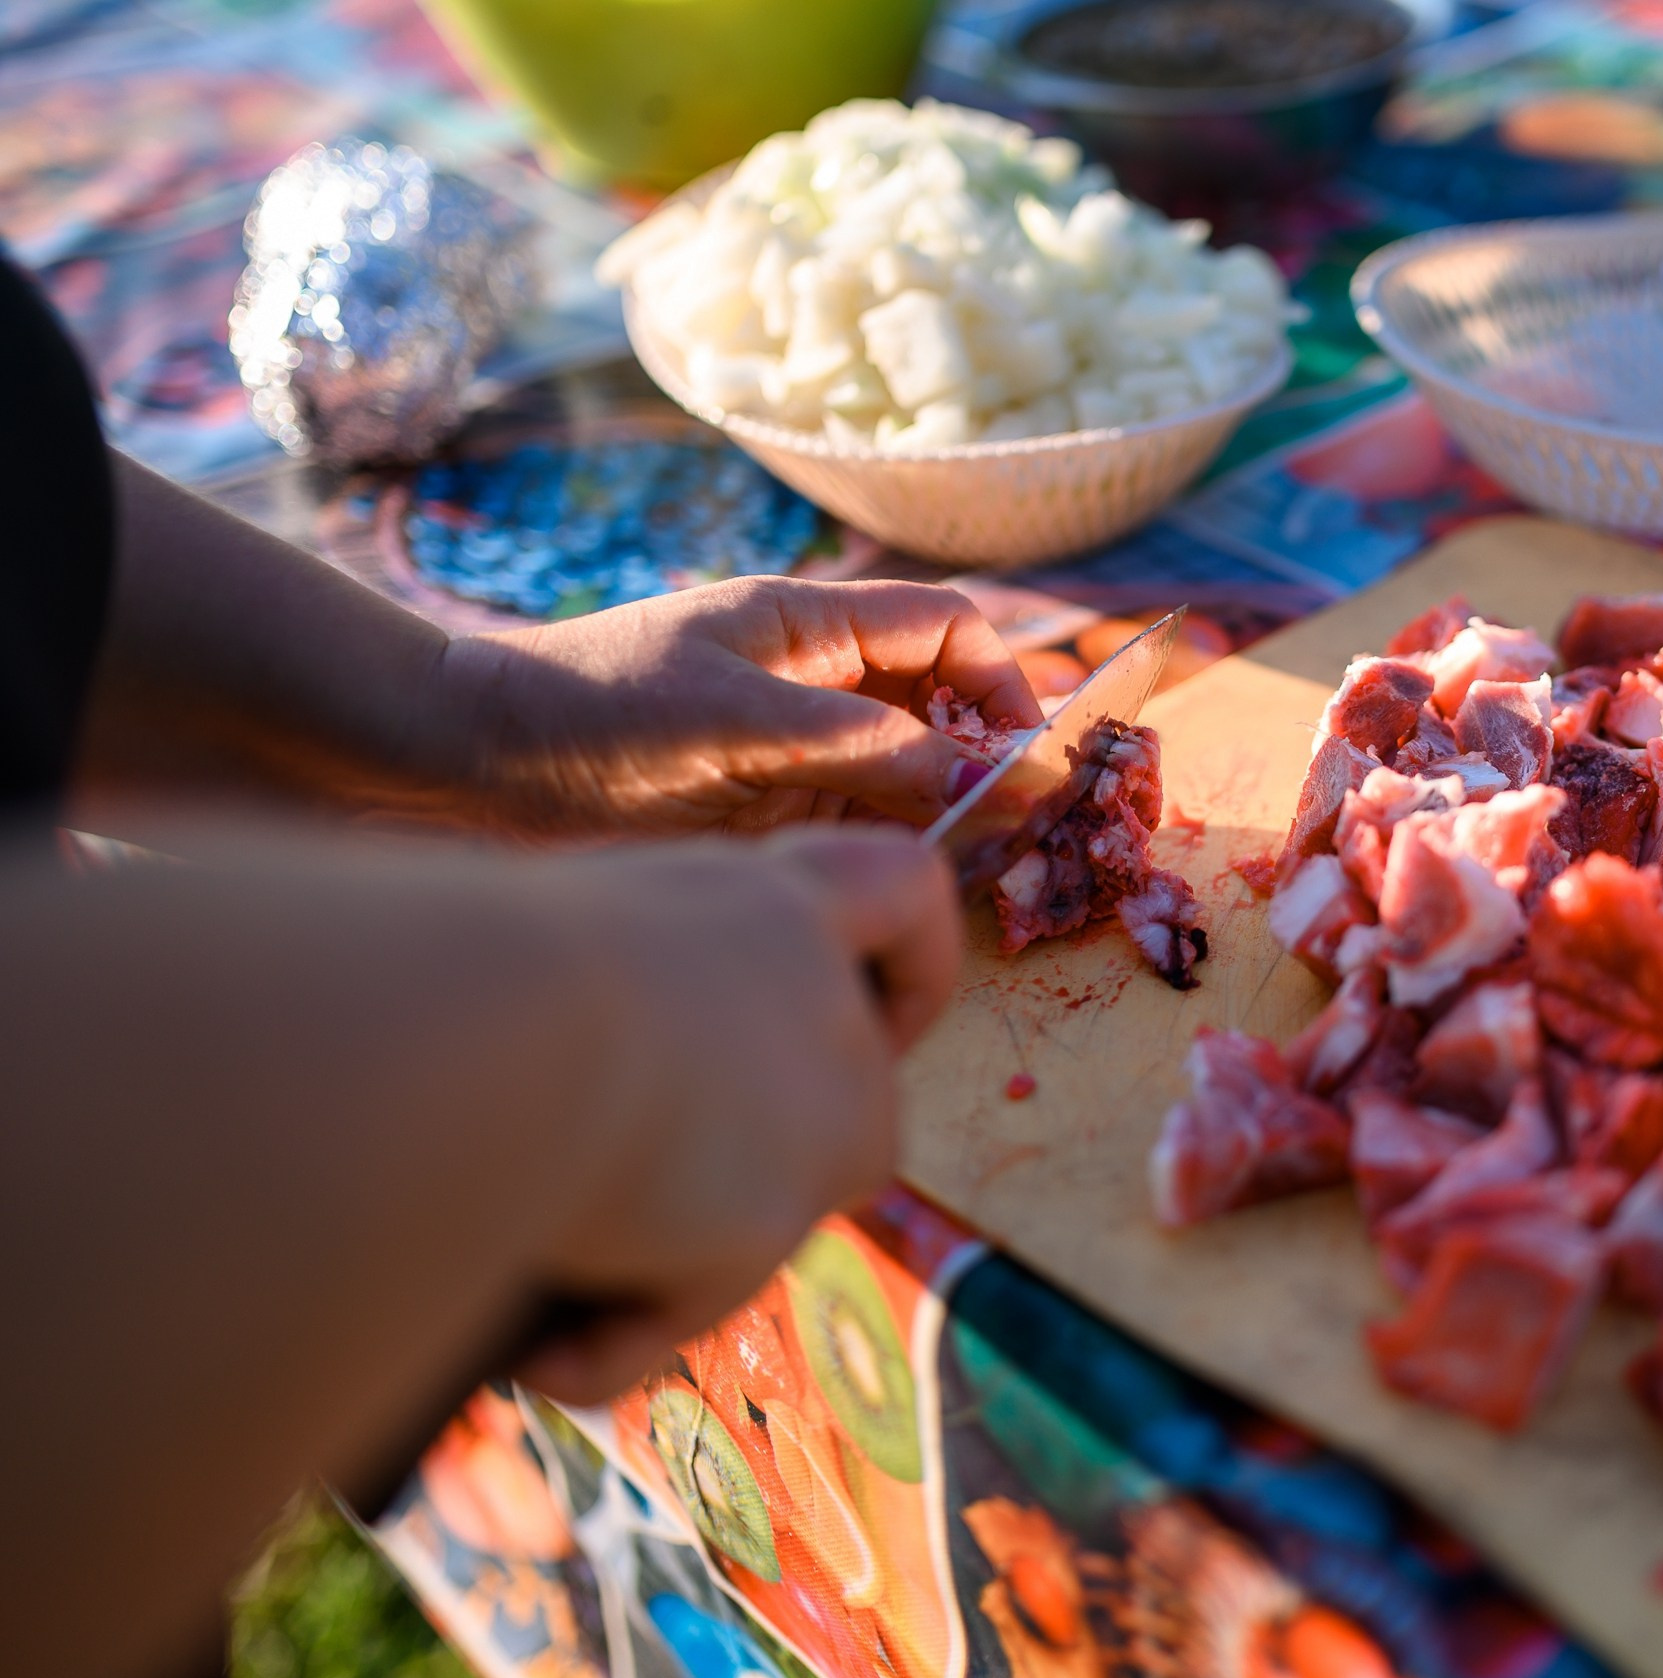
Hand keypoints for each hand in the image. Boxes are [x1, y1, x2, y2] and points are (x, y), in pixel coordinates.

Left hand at [436, 576, 1041, 841]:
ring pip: (909, 778)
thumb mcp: (727, 720)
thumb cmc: (585, 714)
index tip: (1025, 756)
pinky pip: (860, 831)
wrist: (458, 772)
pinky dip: (898, 856)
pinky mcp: (765, 819)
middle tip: (1027, 828)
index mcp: (807, 627)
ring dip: (951, 816)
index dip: (1000, 681)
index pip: (946, 628)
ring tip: (983, 868)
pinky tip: (913, 889)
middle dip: (991, 759)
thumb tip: (973, 776)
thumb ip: (854, 744)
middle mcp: (813, 686)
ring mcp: (792, 755)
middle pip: (942, 708)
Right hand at [515, 826, 960, 1402]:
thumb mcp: (539, 946)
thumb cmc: (454, 958)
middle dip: (764, 1170)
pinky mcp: (772, 1216)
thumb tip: (541, 1086)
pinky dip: (613, 1339)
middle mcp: (813, 998)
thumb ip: (593, 995)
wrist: (465, 1024)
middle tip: (635, 1189)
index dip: (910, 959)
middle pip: (856, 1105)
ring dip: (679, 1262)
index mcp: (754, 900)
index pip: (901, 888)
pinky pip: (689, 1306)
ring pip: (786, 1216)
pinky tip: (530, 1347)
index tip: (868, 1006)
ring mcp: (813, 1113)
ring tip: (543, 1271)